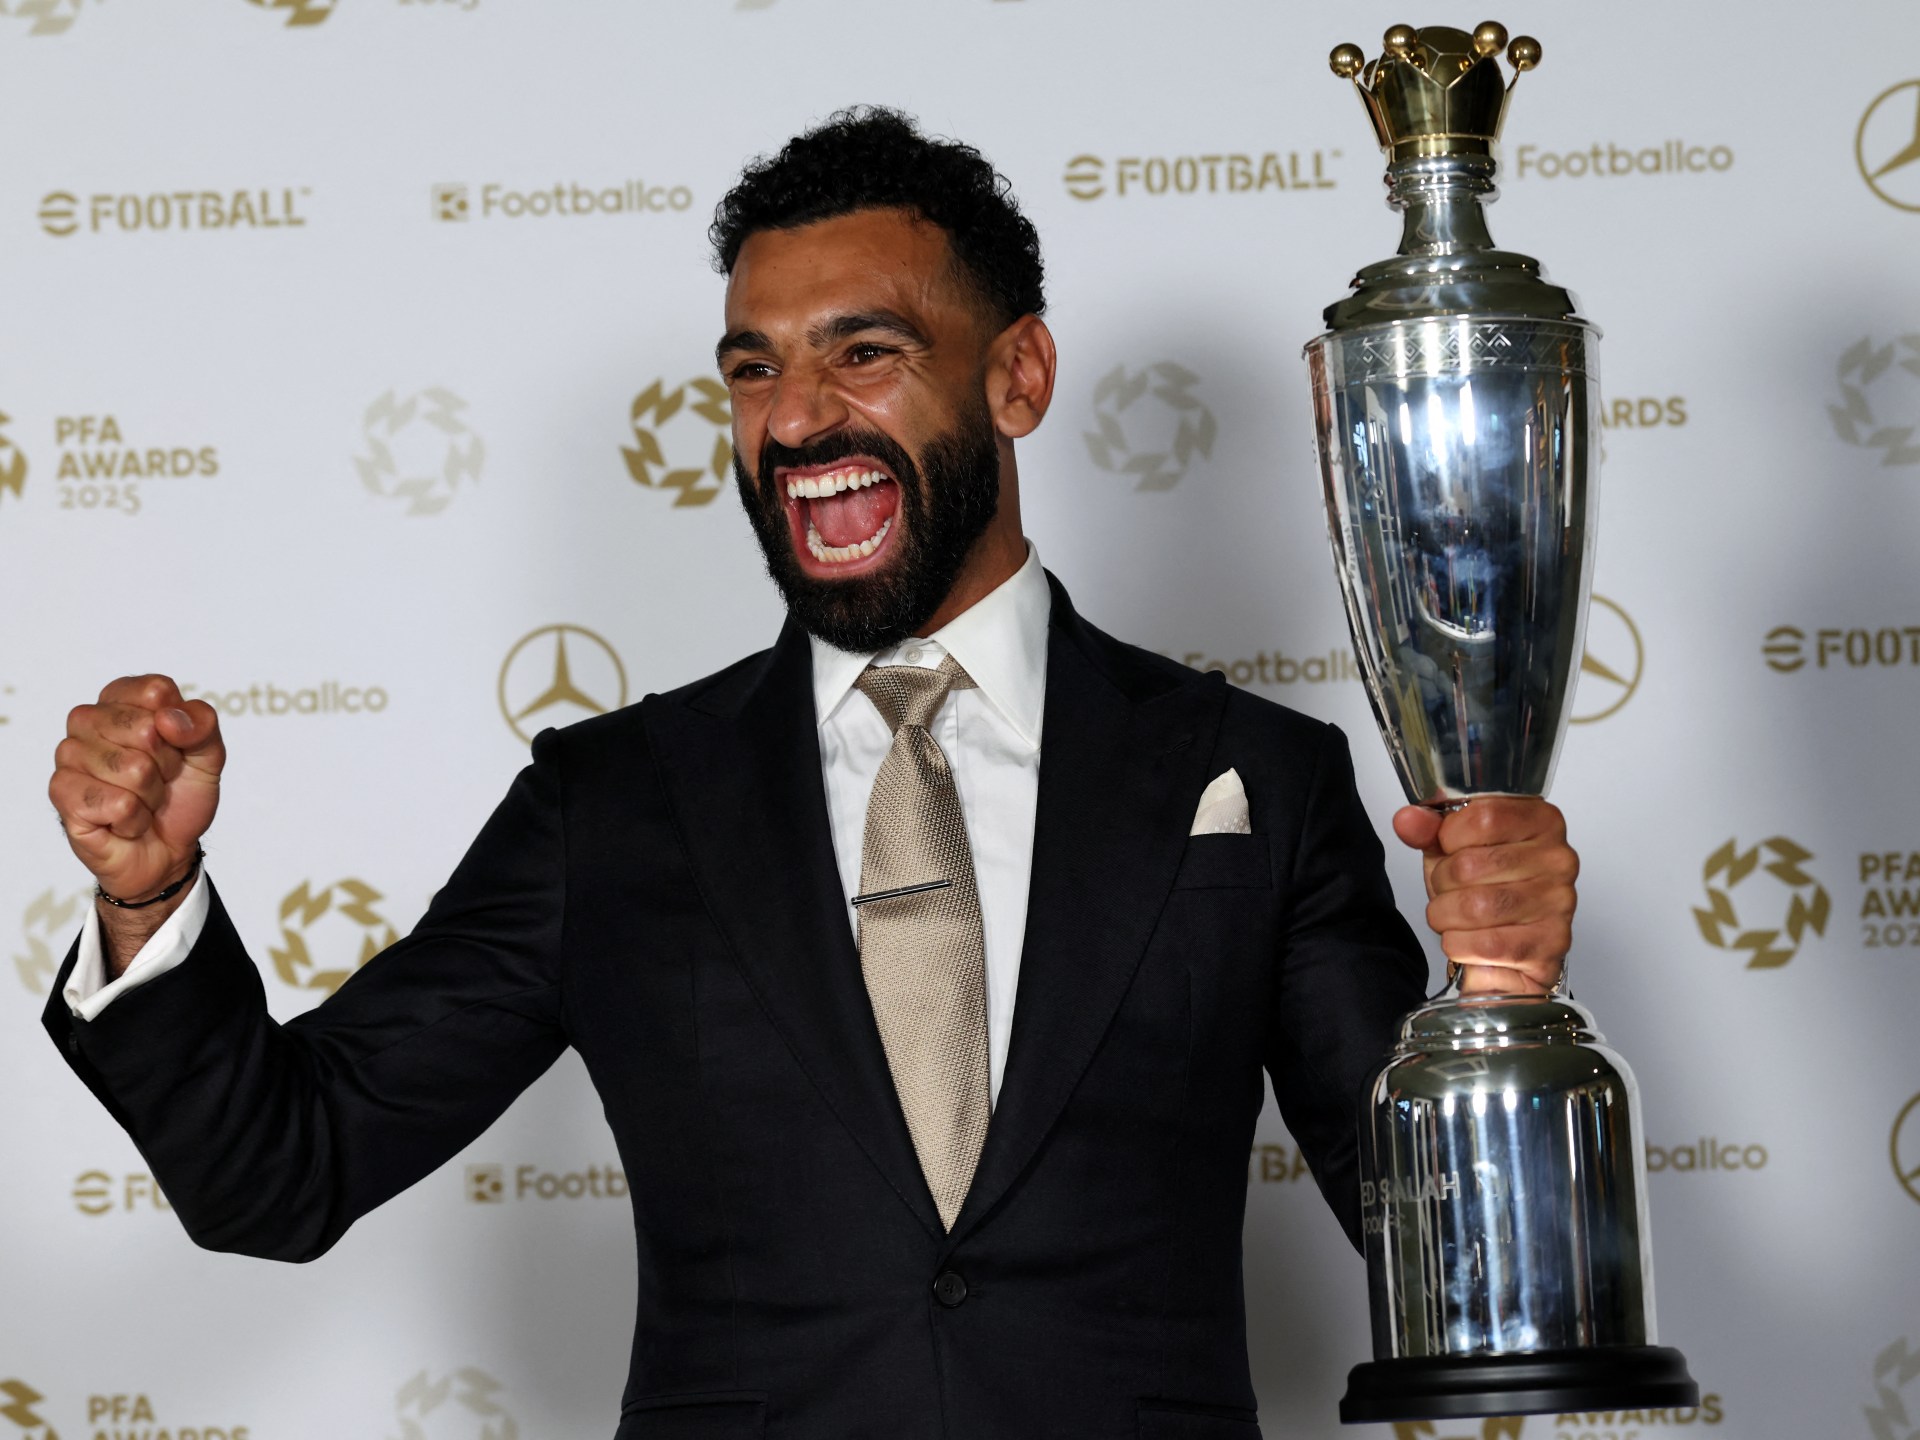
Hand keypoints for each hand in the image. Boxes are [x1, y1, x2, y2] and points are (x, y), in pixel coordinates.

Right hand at [51, 675, 225, 906]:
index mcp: (121, 700)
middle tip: (158, 780)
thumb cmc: (179, 796)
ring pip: (133, 769)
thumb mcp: (208, 755)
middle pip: (145, 729)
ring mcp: (70, 756)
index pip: (156, 690)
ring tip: (141, 800)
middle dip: (166, 765)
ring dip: (150, 795)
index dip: (180, 728)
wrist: (169, 850)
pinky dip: (136, 819)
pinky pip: (119, 803)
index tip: (176, 747)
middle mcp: (88, 721)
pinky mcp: (62, 793)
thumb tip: (168, 718)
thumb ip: (202, 725)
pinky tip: (125, 820)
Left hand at [1392, 797, 1575, 995]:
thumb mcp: (1450, 850)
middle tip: (1449, 890)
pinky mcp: (1553, 942)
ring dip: (1447, 917)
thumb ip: (1428, 830)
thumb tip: (1408, 820)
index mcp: (1540, 820)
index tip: (1450, 849)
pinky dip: (1461, 945)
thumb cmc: (1483, 889)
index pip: (1483, 816)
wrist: (1506, 949)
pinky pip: (1487, 944)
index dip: (1449, 837)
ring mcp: (1560, 901)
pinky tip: (1467, 940)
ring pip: (1475, 907)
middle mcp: (1558, 858)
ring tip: (1454, 916)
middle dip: (1442, 883)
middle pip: (1470, 865)